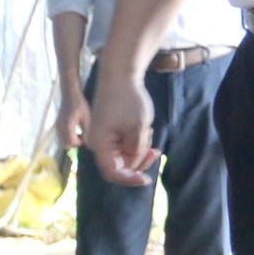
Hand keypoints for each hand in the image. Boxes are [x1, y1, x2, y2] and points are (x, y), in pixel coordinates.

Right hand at [56, 87, 91, 152]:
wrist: (70, 95)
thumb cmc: (80, 105)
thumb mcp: (86, 118)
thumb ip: (86, 131)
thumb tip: (86, 142)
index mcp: (68, 125)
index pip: (72, 142)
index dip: (79, 143)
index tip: (85, 138)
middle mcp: (60, 127)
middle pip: (65, 145)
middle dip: (74, 144)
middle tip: (81, 137)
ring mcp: (57, 126)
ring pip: (62, 141)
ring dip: (70, 141)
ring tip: (78, 134)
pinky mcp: (57, 125)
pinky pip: (60, 136)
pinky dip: (67, 137)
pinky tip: (73, 130)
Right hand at [85, 72, 160, 186]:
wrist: (120, 74)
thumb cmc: (128, 99)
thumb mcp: (139, 128)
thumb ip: (137, 150)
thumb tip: (134, 162)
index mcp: (99, 144)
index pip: (113, 173)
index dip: (130, 179)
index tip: (147, 179)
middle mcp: (97, 143)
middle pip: (119, 165)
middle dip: (138, 161)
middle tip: (156, 152)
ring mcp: (103, 137)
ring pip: (123, 155)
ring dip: (139, 149)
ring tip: (148, 131)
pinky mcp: (109, 130)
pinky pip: (123, 145)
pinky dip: (136, 142)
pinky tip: (145, 130)